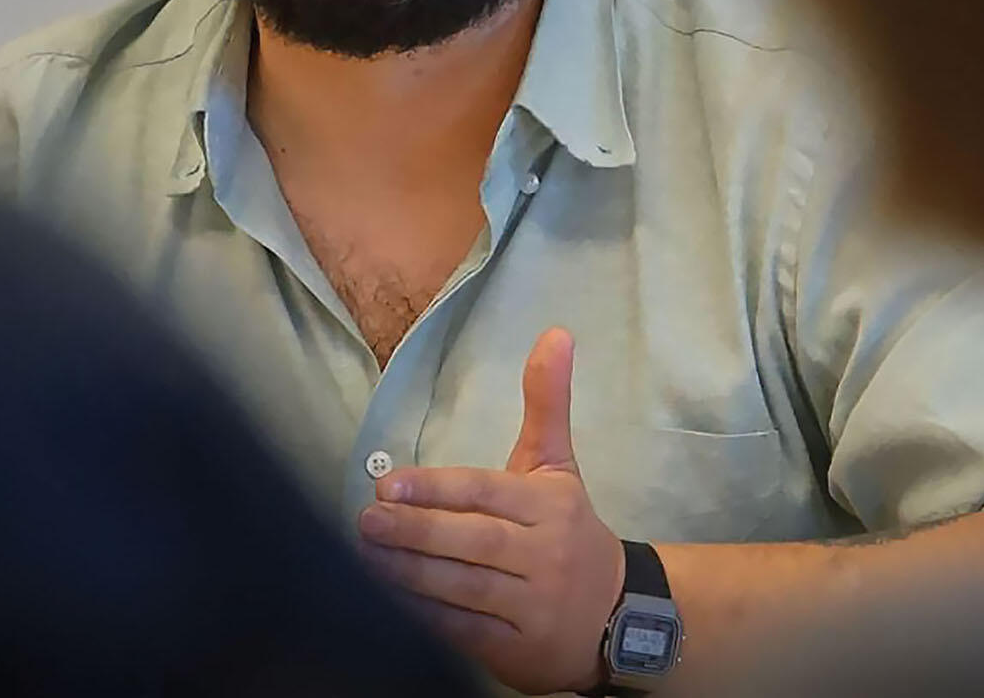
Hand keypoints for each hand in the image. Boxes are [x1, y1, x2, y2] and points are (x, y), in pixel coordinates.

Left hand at [359, 327, 623, 694]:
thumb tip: (555, 333)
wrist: (618, 615)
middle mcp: (545, 555)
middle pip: (473, 540)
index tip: (389, 484)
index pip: (487, 492)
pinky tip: (392, 602)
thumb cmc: (569, 531)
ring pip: (465, 588)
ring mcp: (535, 606)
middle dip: (416, 531)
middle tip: (365, 520)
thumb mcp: (559, 468)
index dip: (437, 489)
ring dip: (411, 574)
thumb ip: (547, 403)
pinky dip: (429, 619)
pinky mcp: (522, 650)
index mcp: (550, 506)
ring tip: (366, 556)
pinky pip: (467, 633)